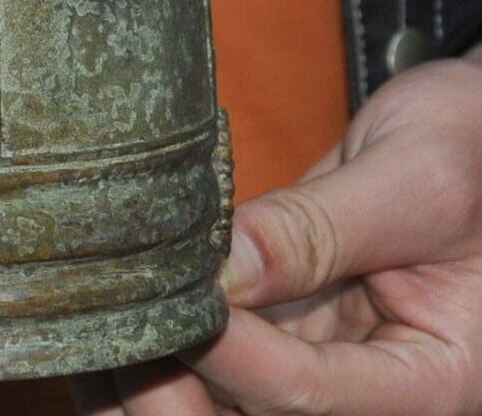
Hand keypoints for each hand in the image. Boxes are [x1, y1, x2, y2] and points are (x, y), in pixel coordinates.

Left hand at [72, 54, 481, 415]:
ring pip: (228, 403)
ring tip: (93, 321)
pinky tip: (113, 308)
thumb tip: (221, 270)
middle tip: (109, 329)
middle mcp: (376, 392)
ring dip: (156, 373)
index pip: (311, 395)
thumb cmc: (477, 146)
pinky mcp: (290, 329)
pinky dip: (166, 339)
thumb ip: (319, 229)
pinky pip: (223, 356)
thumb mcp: (415, 180)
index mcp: (436, 381)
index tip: (167, 301)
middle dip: (176, 389)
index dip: (228, 353)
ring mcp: (328, 363)